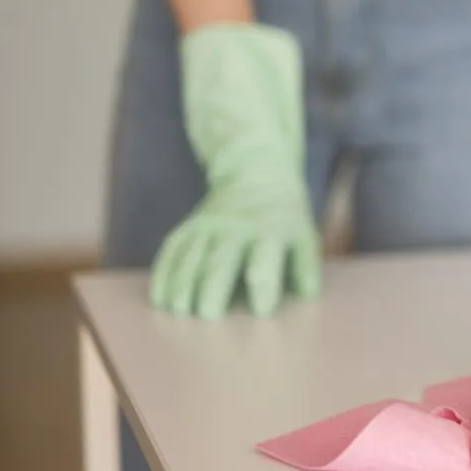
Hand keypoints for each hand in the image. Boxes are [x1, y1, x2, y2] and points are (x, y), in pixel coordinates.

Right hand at [149, 23, 320, 317]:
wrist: (255, 153)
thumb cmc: (284, 202)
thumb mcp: (301, 221)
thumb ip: (302, 256)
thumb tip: (308, 290)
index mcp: (270, 225)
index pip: (265, 255)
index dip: (265, 279)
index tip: (266, 304)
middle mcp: (238, 224)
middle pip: (223, 259)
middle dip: (217, 287)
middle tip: (211, 316)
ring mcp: (212, 221)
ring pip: (193, 256)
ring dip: (187, 285)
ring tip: (181, 312)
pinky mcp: (194, 223)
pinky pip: (174, 248)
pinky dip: (167, 272)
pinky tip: (162, 296)